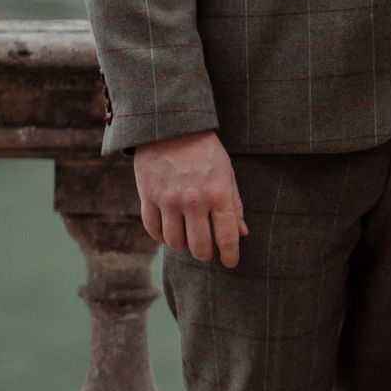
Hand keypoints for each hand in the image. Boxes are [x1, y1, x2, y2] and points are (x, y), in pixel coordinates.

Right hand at [133, 130, 249, 266]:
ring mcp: (168, 200)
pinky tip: (170, 231)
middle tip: (207, 250)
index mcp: (218, 194)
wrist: (171, 127)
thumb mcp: (227, 173)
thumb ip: (234, 205)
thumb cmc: (205, 152)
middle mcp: (193, 200)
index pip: (227, 237)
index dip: (230, 256)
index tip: (231, 262)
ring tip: (188, 237)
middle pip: (199, 246)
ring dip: (183, 245)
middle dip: (206, 254)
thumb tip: (242, 234)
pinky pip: (154, 230)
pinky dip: (162, 236)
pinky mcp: (148, 197)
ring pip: (175, 242)